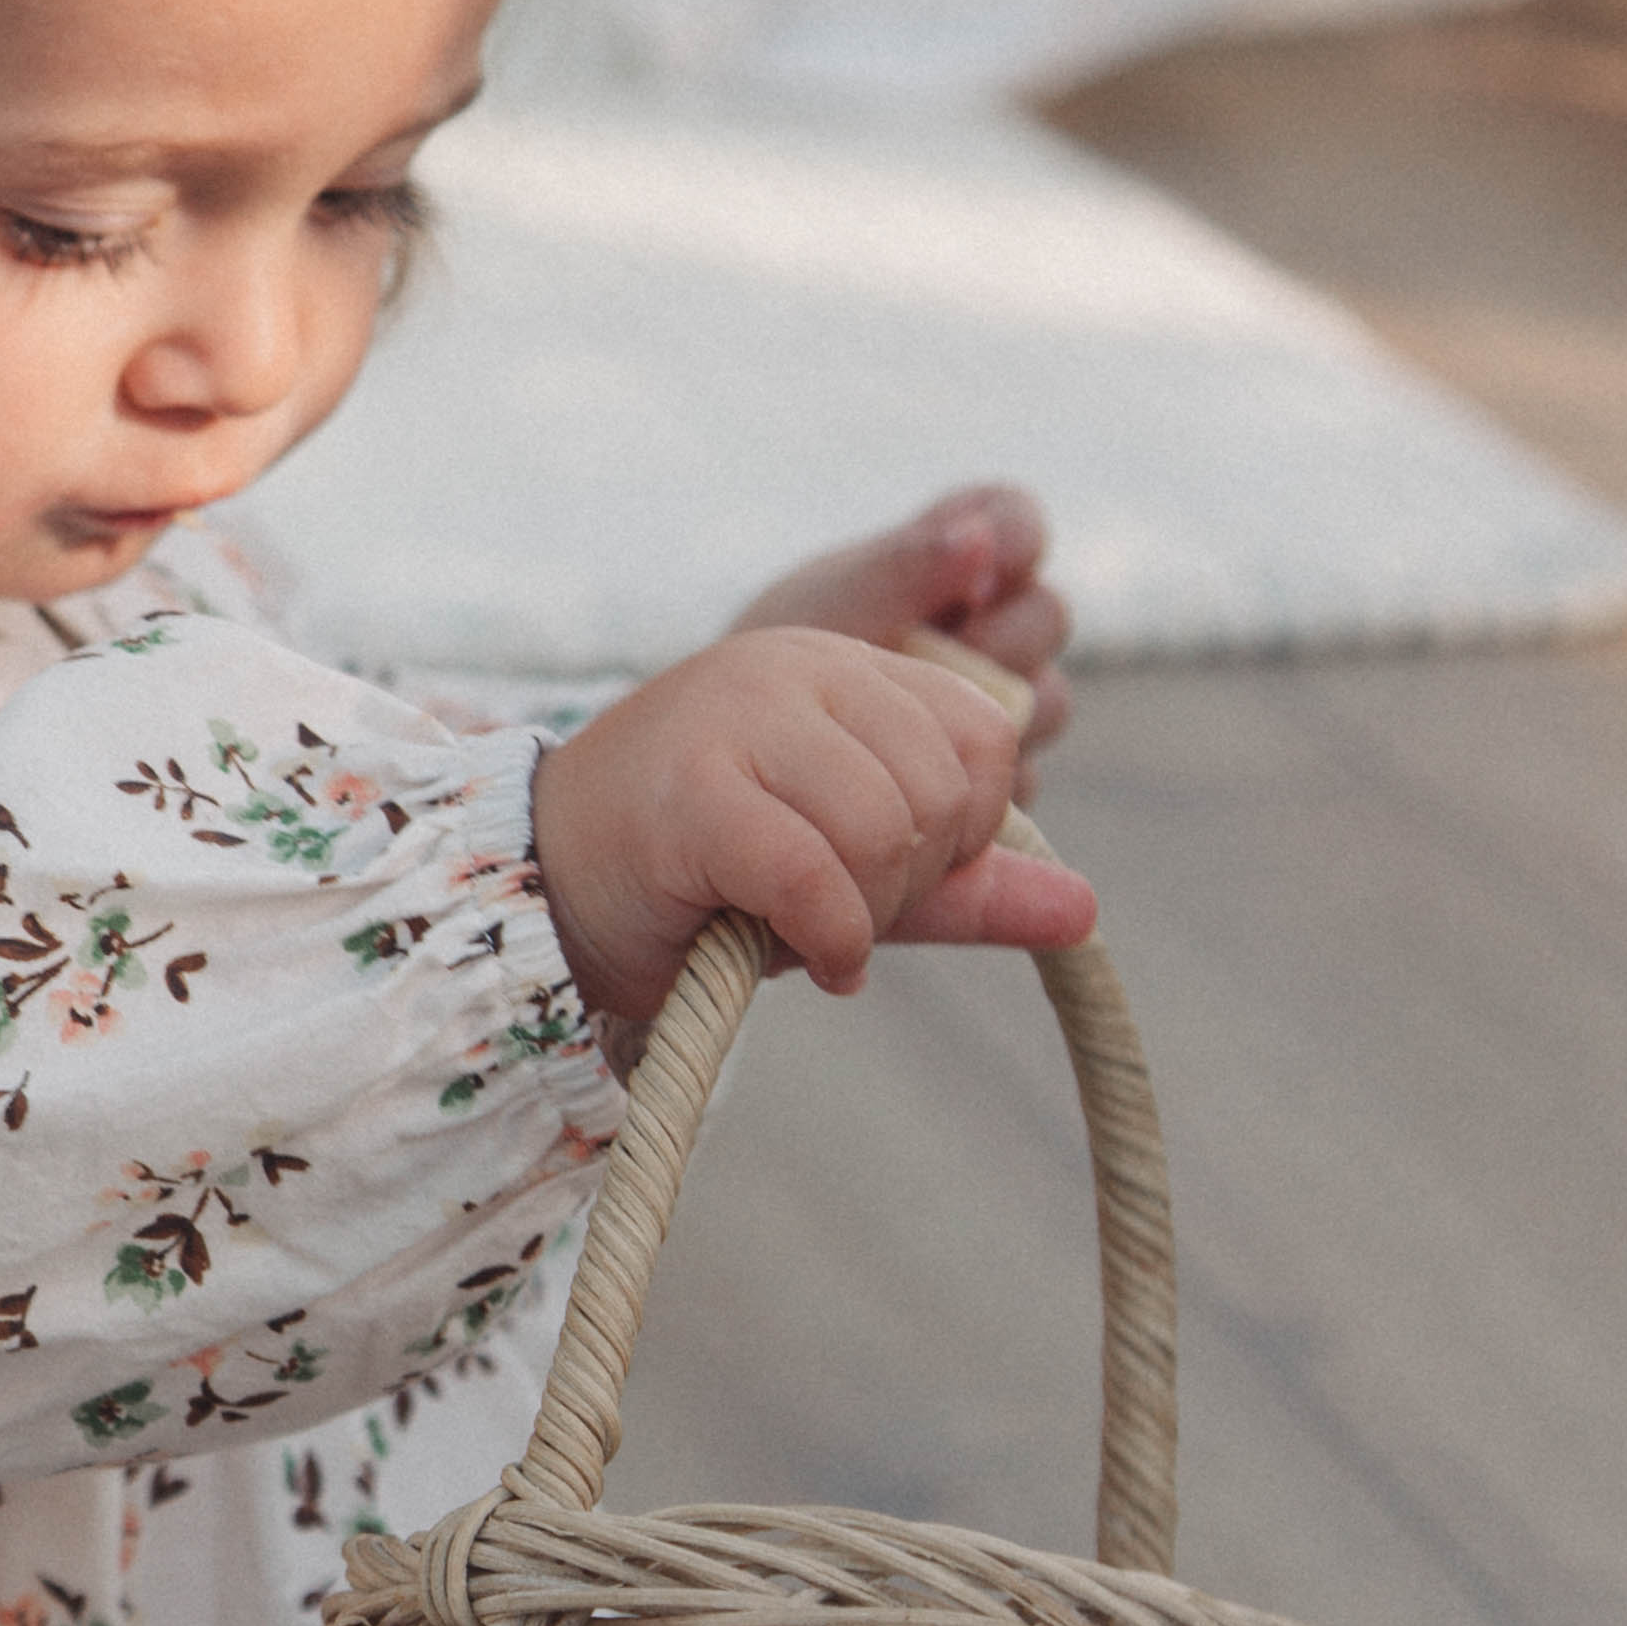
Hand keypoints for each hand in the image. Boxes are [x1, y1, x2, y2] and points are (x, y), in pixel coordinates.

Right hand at [530, 628, 1098, 1027]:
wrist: (542, 898)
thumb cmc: (700, 882)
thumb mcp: (851, 873)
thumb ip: (965, 885)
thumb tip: (1084, 913)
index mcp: (836, 664)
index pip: (984, 735)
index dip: (967, 830)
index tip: (893, 875)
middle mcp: (790, 668)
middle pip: (945, 789)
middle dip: (913, 882)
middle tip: (843, 914)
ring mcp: (736, 718)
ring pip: (887, 831)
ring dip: (865, 918)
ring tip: (809, 931)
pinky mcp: (694, 792)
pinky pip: (818, 878)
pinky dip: (831, 943)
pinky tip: (804, 961)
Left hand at [726, 480, 1072, 756]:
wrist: (747, 756)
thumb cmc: (784, 657)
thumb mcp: (830, 606)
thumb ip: (898, 570)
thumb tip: (979, 538)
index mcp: (952, 557)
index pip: (1014, 523)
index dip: (1014, 538)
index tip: (977, 575)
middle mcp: (988, 622)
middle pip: (1045, 616)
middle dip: (1006, 636)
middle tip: (953, 655)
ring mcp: (1000, 697)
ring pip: (1046, 699)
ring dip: (999, 709)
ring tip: (923, 724)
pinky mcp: (995, 772)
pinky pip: (1019, 772)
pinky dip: (979, 772)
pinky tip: (924, 779)